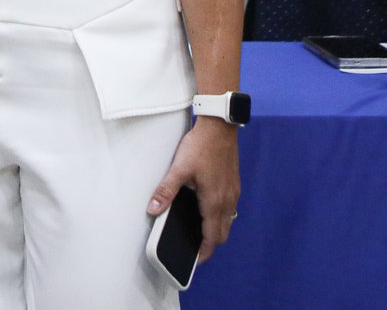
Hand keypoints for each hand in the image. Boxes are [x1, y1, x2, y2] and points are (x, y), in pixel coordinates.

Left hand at [148, 119, 239, 263]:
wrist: (219, 126)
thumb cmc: (200, 146)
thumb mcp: (179, 169)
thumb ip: (166, 190)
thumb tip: (153, 209)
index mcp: (215, 201)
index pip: (213, 236)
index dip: (204, 251)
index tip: (195, 259)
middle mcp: (228, 200)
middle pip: (222, 233)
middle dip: (211, 243)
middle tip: (195, 246)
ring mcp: (233, 192)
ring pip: (227, 220)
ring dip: (216, 229)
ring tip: (199, 230)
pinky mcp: (233, 184)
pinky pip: (229, 208)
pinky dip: (220, 216)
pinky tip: (207, 208)